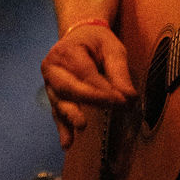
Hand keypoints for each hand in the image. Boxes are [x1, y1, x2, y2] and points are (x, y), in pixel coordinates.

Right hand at [41, 25, 136, 150]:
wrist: (78, 36)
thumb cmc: (96, 42)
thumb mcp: (112, 48)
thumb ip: (119, 72)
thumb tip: (130, 97)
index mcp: (67, 51)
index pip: (85, 73)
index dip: (103, 89)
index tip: (123, 101)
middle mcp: (53, 67)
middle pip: (69, 87)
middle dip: (90, 100)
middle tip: (112, 107)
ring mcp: (49, 83)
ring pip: (60, 102)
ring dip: (71, 116)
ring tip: (82, 126)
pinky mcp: (53, 96)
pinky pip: (57, 113)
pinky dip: (63, 128)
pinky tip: (68, 143)